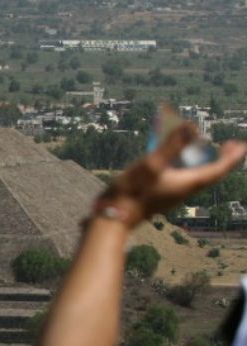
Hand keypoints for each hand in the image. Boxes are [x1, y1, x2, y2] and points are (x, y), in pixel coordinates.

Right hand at [105, 122, 246, 227]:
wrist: (112, 218)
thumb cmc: (131, 192)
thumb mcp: (151, 164)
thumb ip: (172, 145)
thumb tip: (191, 126)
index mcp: (186, 183)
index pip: (218, 169)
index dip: (232, 157)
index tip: (240, 145)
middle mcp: (183, 191)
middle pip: (210, 174)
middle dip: (222, 159)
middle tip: (230, 146)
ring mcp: (171, 195)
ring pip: (196, 178)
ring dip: (205, 162)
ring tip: (206, 150)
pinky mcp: (159, 197)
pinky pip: (182, 180)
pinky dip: (188, 168)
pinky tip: (177, 163)